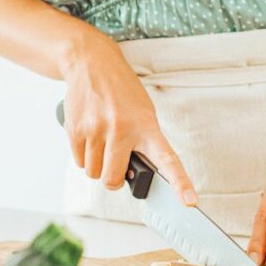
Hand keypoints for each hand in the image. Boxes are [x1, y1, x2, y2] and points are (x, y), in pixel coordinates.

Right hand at [62, 34, 196, 204]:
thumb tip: (132, 175)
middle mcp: (122, 129)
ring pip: (94, 173)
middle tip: (116, 165)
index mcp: (147, 126)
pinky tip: (90, 136)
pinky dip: (84, 156)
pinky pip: (79, 162)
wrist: (92, 63)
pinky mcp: (75, 129)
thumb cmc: (122, 92)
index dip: (180, 183)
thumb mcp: (142, 112)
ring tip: (102, 142)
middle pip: (113, 179)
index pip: (168, 160)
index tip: (189, 202)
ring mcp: (96, 130)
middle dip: (114, 179)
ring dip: (98, 165)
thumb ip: (142, 142)